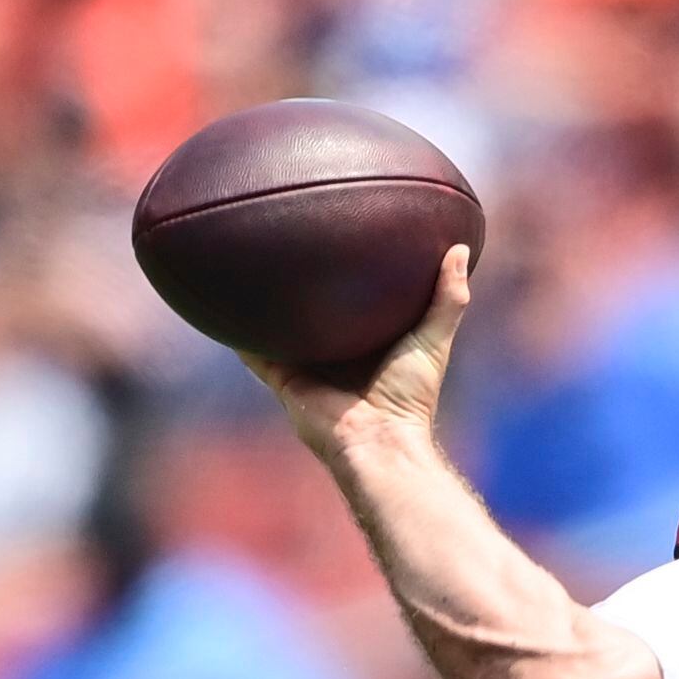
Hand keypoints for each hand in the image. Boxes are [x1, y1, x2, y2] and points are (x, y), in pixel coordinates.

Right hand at [246, 244, 471, 471]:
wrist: (378, 439)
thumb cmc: (410, 395)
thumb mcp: (434, 339)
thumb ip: (449, 298)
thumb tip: (460, 248)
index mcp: (369, 343)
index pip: (356, 302)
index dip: (349, 276)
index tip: (341, 238)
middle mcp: (336, 353)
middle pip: (313, 313)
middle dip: (301, 286)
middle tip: (288, 241)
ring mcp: (307, 366)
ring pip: (280, 329)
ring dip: (263, 305)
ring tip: (245, 264)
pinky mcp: (283, 379)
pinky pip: (253, 352)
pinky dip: (236, 332)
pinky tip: (219, 303)